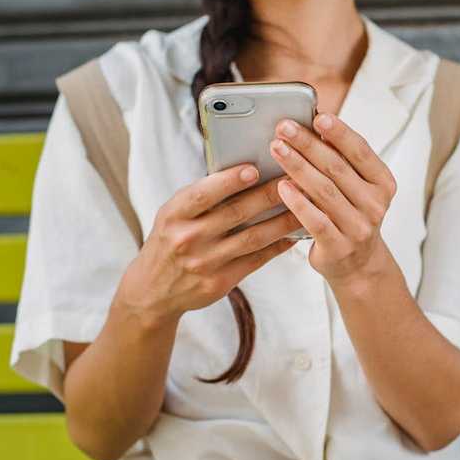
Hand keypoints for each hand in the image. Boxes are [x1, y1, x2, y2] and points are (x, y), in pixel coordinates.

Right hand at [117, 164, 300, 322]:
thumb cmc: (170, 240)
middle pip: (236, 213)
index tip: (254, 169)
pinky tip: (294, 234)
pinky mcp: (220, 282)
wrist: (153, 290)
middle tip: (295, 179)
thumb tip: (247, 171)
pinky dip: (277, 246)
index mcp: (174, 215)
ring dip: (282, 221)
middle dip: (269, 195)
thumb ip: (202, 197)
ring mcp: (205, 262)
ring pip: (253, 238)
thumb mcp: (173, 215)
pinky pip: (256, 260)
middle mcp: (188, 238)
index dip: (228, 182)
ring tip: (306, 206)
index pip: (202, 194)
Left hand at [270, 113, 396, 285]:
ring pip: (324, 191)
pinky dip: (298, 202)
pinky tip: (281, 186)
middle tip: (284, 128)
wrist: (358, 264)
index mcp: (383, 184)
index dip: (340, 133)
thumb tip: (313, 126)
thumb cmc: (351, 215)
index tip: (318, 117)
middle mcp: (375, 205)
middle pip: (337, 168)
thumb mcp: (356, 188)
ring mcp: (358, 228)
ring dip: (297, 167)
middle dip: (308, 145)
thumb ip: (342, 162)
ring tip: (276, 149)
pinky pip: (315, 220)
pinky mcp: (339, 247)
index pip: (361, 152)